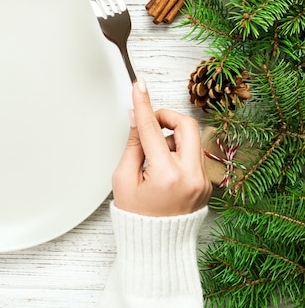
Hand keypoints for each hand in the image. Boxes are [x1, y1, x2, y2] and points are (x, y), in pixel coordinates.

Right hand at [112, 78, 211, 216]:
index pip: (152, 130)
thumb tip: (136, 119)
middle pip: (187, 125)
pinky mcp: (207, 183)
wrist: (157, 245)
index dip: (144, 105)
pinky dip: (178, 152)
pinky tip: (163, 168)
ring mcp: (203, 181)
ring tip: (153, 158)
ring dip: (172, 137)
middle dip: (167, 117)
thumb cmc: (136, 216)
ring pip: (192, 139)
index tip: (140, 86)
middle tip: (151, 122)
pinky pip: (194, 155)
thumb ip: (133, 145)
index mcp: (167, 175)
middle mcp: (191, 176)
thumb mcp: (123, 179)